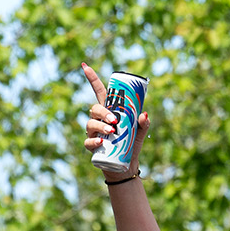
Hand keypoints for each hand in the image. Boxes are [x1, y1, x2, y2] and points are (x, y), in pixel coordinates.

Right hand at [81, 62, 148, 179]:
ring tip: (111, 131)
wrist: (126, 164)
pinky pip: (88, 142)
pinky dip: (94, 141)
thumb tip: (144, 114)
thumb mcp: (141, 132)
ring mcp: (93, 132)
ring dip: (100, 126)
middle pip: (94, 109)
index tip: (85, 65)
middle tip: (114, 120)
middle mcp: (98, 120)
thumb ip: (143, 123)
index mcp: (109, 111)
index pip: (99, 92)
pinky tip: (102, 142)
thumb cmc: (131, 144)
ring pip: (90, 124)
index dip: (92, 78)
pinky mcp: (91, 146)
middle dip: (103, 112)